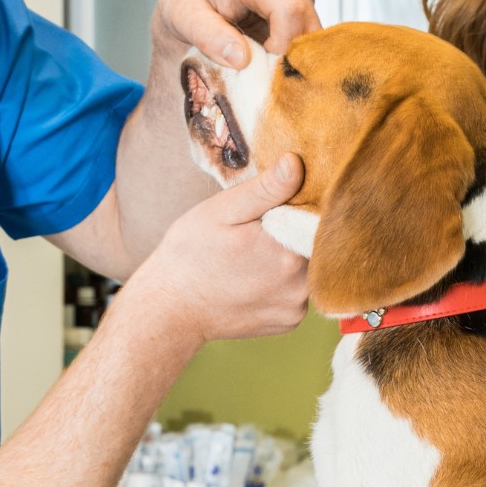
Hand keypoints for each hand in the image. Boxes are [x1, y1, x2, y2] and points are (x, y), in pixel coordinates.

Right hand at [132, 153, 308, 344]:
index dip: (297, 206)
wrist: (170, 309)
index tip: (272, 208)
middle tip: (252, 235)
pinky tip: (252, 280)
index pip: (316, 217)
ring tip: (249, 259)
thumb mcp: (222, 212)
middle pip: (312, 244)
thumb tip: (297, 164)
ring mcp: (295, 308)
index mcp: (287, 251)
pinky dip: (281, 283)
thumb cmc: (189, 256)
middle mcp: (300, 284)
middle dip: (290, 233)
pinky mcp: (289, 322)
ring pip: (306, 269)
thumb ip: (265, 189)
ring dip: (287, 259)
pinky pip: (296, 293)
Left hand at [151, 0, 320, 69]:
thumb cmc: (187, 7)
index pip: (290, 10)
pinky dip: (297, 50)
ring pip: (314, 30)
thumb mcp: (184, 20)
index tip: (260, 67)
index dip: (283, 46)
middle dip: (292, 55)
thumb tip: (241, 58)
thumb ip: (209, 37)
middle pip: (308, 21)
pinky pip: (311, 31)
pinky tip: (272, 55)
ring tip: (264, 63)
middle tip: (265, 74)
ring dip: (295, 54)